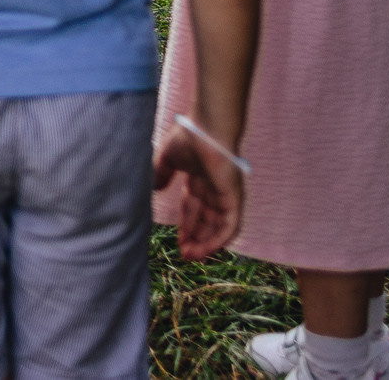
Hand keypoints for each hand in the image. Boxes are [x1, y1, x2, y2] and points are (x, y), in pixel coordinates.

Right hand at [152, 126, 246, 259]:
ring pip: (217, 227)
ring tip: (192, 256)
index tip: (177, 240)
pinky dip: (220, 239)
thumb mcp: (167, 159)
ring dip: (206, 243)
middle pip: (205, 221)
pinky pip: (230, 226)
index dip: (186, 225)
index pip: (193, 209)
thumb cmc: (188, 138)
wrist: (206, 130)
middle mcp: (213, 191)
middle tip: (184, 254)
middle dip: (195, 238)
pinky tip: (207, 249)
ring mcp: (225, 196)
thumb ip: (161, 174)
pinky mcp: (233, 200)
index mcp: (198, 181)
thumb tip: (154, 189)